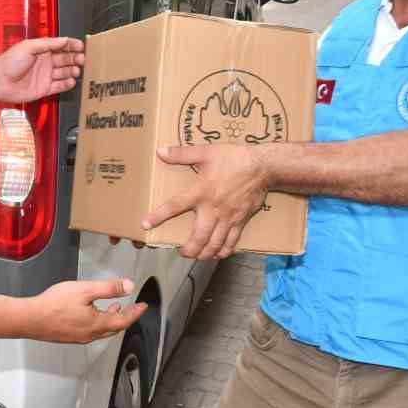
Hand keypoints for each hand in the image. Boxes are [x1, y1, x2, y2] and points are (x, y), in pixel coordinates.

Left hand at [0, 37, 86, 103]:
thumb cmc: (9, 62)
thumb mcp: (29, 46)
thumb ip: (47, 43)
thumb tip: (63, 40)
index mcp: (42, 50)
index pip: (61, 46)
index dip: (71, 45)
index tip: (81, 46)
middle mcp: (45, 63)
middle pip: (65, 60)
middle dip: (75, 58)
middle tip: (82, 59)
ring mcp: (45, 76)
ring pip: (64, 73)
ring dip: (72, 71)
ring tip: (77, 70)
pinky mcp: (43, 89)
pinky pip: (59, 86)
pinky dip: (67, 84)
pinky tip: (72, 81)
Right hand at [24, 278, 147, 343]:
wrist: (30, 320)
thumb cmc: (56, 303)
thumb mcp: (85, 290)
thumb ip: (108, 288)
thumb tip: (130, 286)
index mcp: (98, 324)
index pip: (124, 320)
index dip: (135, 313)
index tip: (143, 306)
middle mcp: (91, 335)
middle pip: (114, 328)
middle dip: (125, 317)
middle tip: (132, 308)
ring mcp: (79, 338)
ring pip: (102, 331)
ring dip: (111, 319)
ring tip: (114, 307)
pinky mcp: (69, 337)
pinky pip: (91, 331)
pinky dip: (99, 322)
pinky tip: (91, 313)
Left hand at [141, 144, 270, 261]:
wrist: (262, 166)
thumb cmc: (233, 158)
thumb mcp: (206, 152)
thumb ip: (182, 154)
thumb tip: (160, 151)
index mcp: (201, 192)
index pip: (175, 206)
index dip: (159, 216)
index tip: (145, 225)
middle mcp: (213, 209)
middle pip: (198, 237)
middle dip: (189, 249)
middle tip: (182, 252)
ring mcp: (228, 217)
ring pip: (215, 243)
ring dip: (204, 254)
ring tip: (197, 256)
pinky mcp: (241, 221)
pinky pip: (232, 241)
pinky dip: (224, 251)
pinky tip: (218, 254)